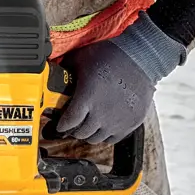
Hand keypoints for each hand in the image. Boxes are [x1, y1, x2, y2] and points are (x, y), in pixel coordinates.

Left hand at [54, 14, 183, 143]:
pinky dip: (105, 136)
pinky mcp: (131, 123)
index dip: (62, 125)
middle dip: (73, 130)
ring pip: (96, 139)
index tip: (60, 124)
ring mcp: (117, 121)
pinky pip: (113, 139)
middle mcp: (101, 113)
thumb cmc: (111, 55)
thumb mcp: (81, 58)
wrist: (141, 57)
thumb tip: (54, 72)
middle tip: (72, 125)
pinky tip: (103, 127)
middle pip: (81, 133)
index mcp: (87, 98)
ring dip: (89, 134)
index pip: (69, 122)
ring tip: (87, 126)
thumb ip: (66, 68)